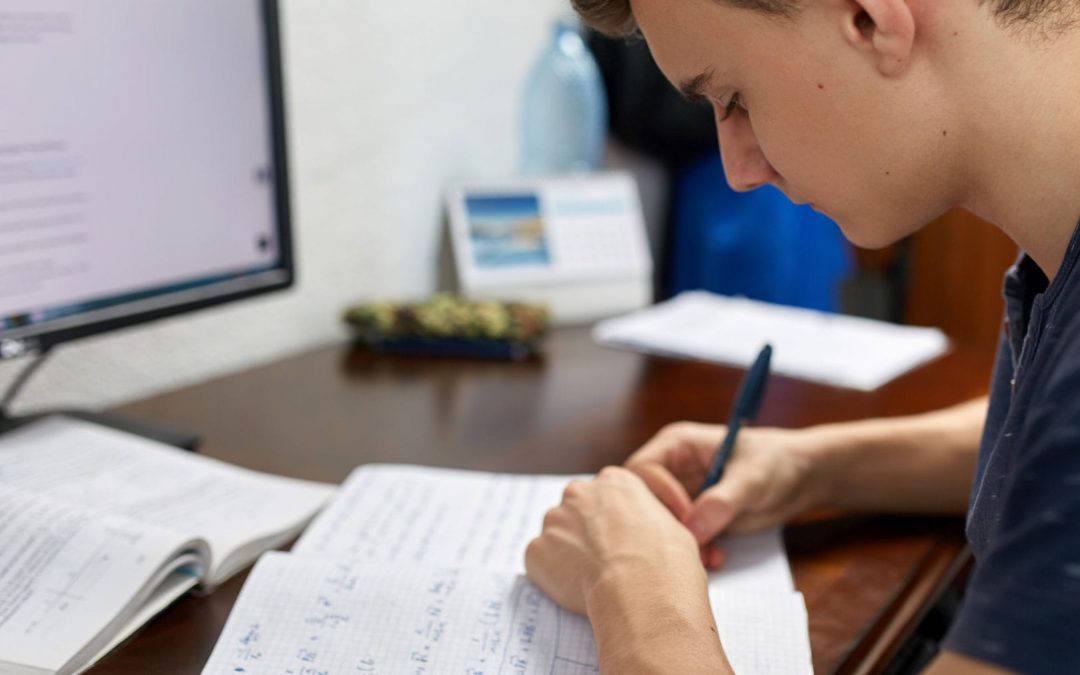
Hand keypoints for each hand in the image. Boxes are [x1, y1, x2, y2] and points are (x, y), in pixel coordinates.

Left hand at [524, 466, 703, 615]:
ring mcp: (554, 520)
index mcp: (614, 481)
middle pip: (574, 511)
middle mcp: (578, 492)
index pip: (603, 495)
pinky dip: (552, 578)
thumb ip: (645, 520)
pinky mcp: (536, 550)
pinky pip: (540, 563)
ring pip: (555, 537)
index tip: (617, 541)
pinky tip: (576, 589)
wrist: (643, 589)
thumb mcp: (671, 526)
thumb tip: (643, 534)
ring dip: (566, 555)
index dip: (610, 521)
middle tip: (601, 561)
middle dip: (582, 533)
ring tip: (591, 579)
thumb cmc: (667, 561)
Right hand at [625, 422, 829, 565]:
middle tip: (692, 546)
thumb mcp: (753, 478)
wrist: (801, 478)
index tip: (686, 517)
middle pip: (643, 500)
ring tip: (710, 556)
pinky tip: (717, 557)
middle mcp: (672, 470)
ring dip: (681, 543)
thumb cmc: (777, 462)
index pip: (642, 470)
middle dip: (665, 525)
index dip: (658, 495)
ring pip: (659, 523)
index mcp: (676, 446)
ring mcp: (681, 495)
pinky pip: (680, 537)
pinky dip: (694, 551)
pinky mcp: (694, 517)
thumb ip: (723, 501)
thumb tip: (694, 528)